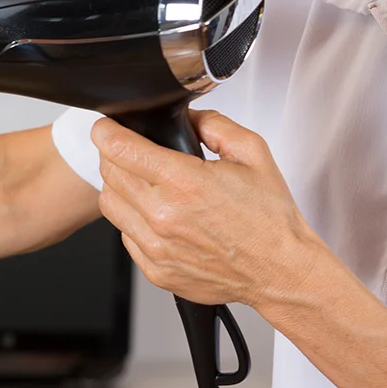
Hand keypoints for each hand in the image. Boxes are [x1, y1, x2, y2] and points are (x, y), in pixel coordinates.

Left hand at [91, 109, 325, 308]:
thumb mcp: (252, 153)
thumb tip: (186, 117)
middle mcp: (163, 216)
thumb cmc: (269, 220)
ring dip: (119, 188)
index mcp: (184, 182)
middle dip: (115, 156)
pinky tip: (158, 216)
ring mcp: (156, 246)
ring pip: (110, 204)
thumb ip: (214, 124)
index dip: (106, 131)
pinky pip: (124, 236)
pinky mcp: (155, 270)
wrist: (280, 270)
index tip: (106, 127)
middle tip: (134, 153)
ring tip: (145, 185)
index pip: (119, 148)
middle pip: (109, 173)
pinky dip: (133, 221)